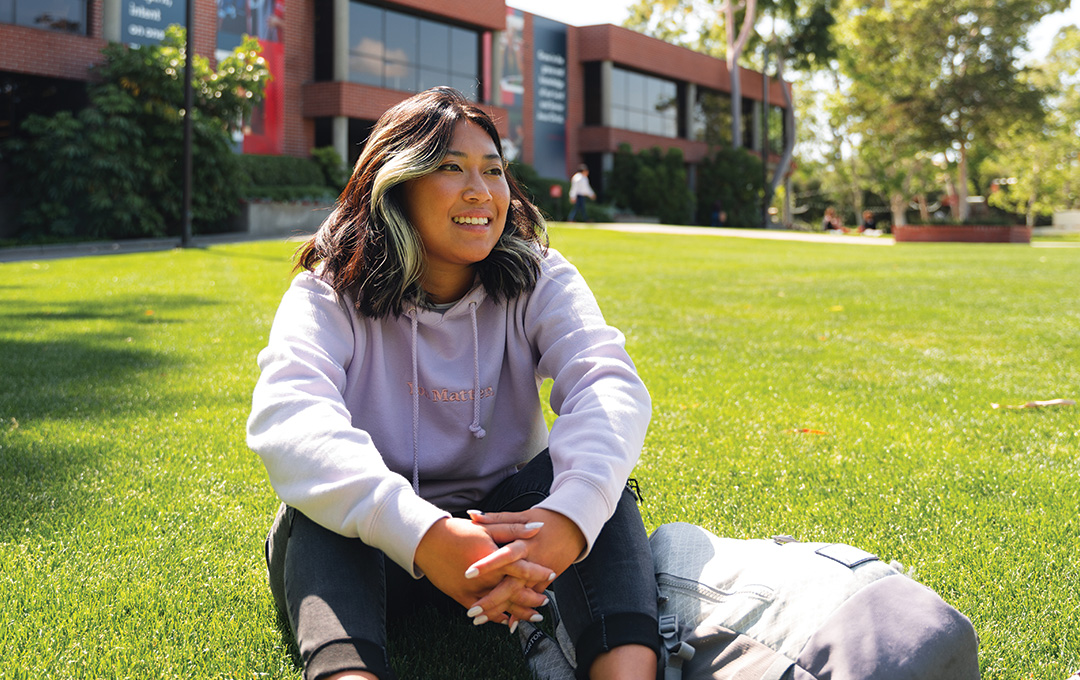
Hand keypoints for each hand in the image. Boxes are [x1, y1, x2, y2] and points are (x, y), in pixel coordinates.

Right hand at [413, 517, 552, 622]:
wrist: (428, 541)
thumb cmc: (459, 531)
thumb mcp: (488, 528)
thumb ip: (514, 529)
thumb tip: (538, 526)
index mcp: (492, 557)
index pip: (521, 568)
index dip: (538, 572)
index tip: (552, 574)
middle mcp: (484, 577)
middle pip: (514, 592)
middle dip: (532, 598)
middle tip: (545, 602)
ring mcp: (472, 590)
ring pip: (501, 606)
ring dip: (519, 612)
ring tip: (534, 616)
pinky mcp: (461, 597)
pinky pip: (483, 611)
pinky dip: (496, 617)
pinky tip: (508, 620)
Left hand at [464, 509, 585, 625]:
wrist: (573, 526)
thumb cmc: (543, 519)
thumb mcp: (521, 516)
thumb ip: (495, 518)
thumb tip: (471, 515)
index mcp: (525, 543)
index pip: (504, 556)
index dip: (487, 565)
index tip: (468, 574)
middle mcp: (532, 561)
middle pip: (511, 585)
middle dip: (491, 599)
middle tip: (471, 611)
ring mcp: (540, 574)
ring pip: (520, 596)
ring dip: (501, 609)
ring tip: (479, 620)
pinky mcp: (546, 581)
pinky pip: (531, 598)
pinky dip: (520, 611)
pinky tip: (506, 623)